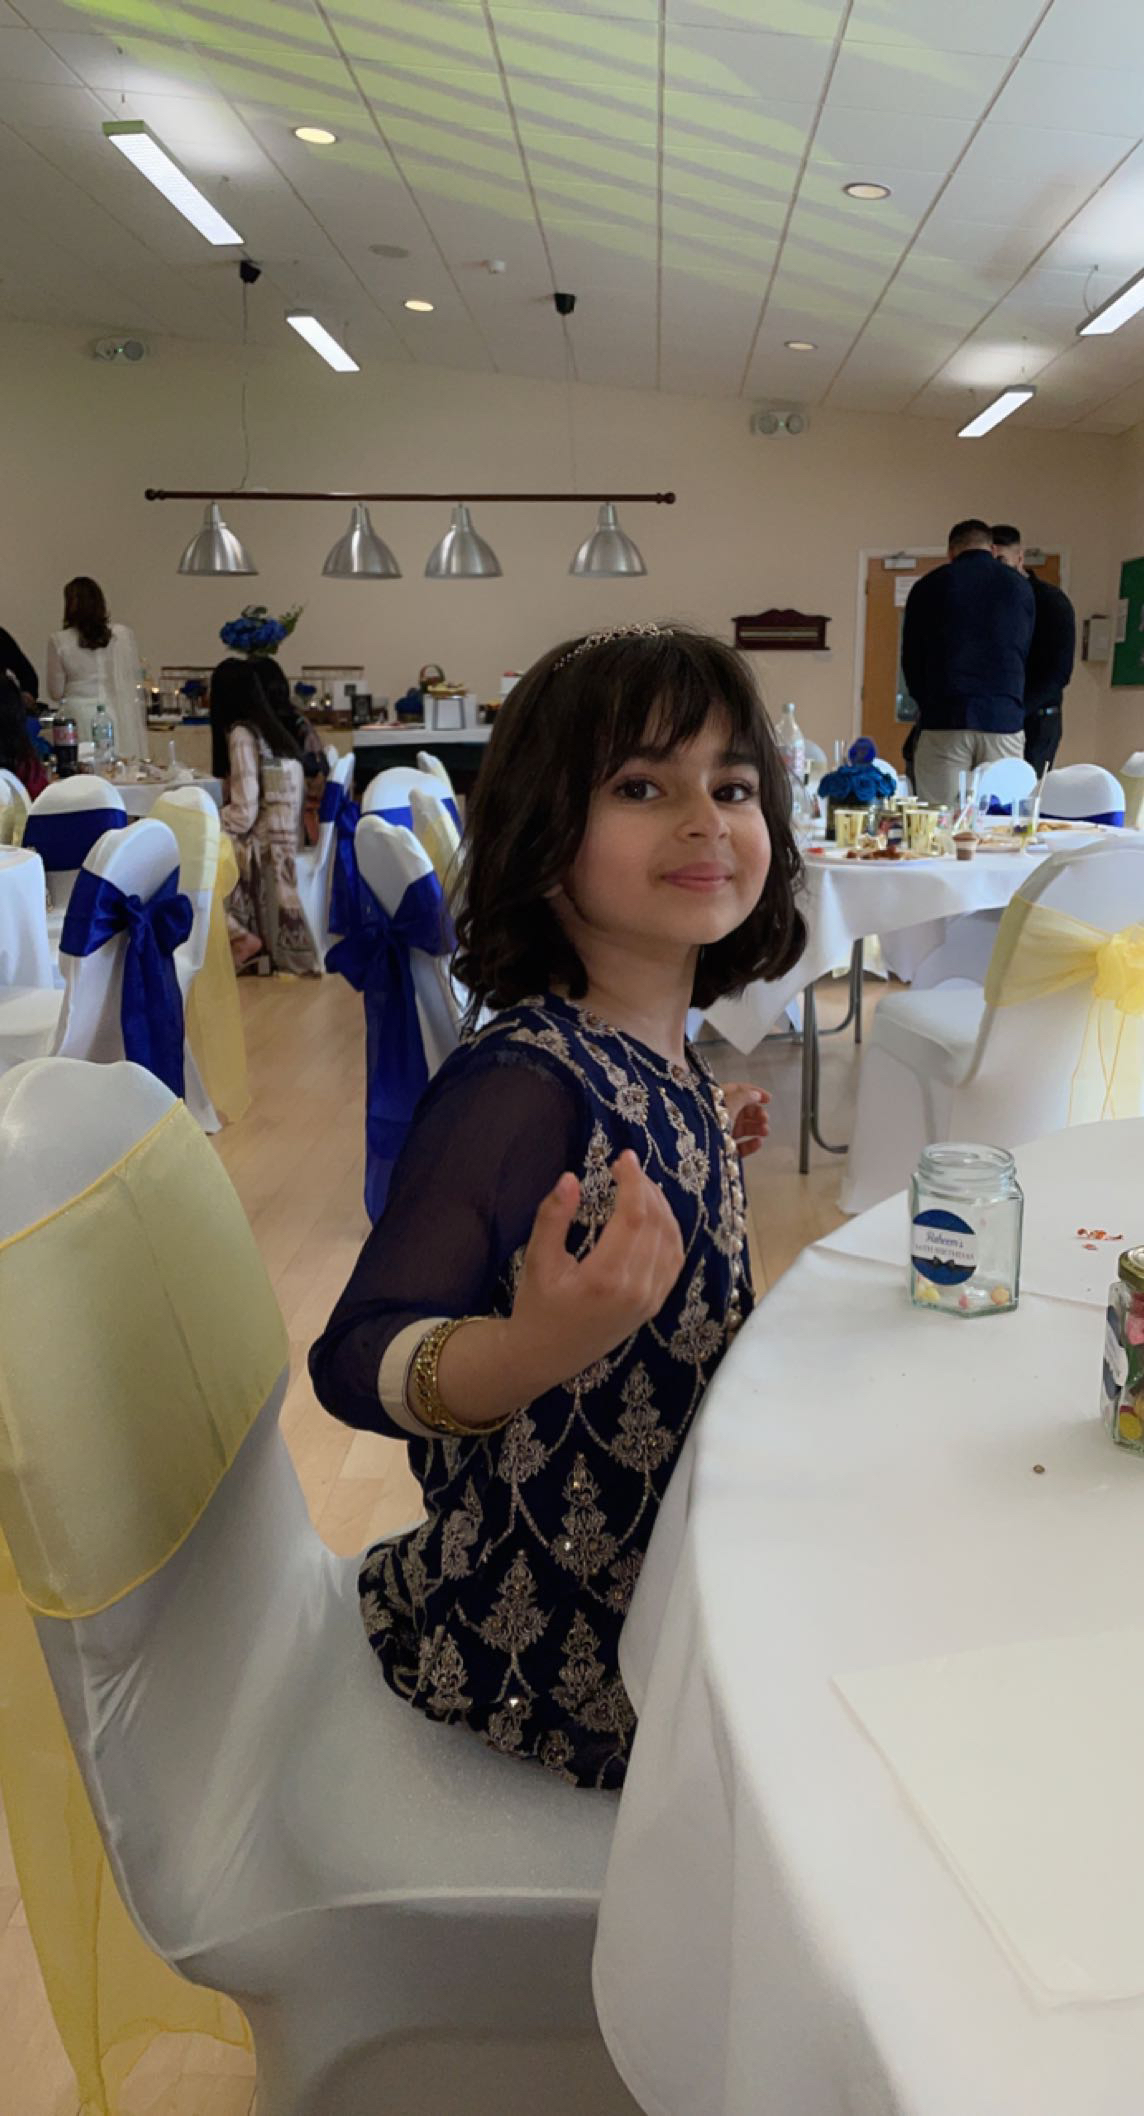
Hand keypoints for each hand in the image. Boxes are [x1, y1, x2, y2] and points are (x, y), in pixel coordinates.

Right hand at [508, 1150, 684, 1396]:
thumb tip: (570, 1178)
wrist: (545, 1356)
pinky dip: (670, 1231)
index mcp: (606, 1277)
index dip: (633, 1181)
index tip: (622, 1158)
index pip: (634, 1216)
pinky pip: (674, 1260)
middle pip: (656, 1224)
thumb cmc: (537, 1307)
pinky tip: (654, 1215)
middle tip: (627, 1166)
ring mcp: (650, 1299)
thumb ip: (553, 1218)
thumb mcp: (537, 1261)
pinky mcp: (654, 1305)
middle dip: (646, 1188)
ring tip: (639, 1185)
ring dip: (661, 1206)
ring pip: (671, 1240)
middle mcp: (636, 1289)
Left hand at [722, 1083, 769, 1157]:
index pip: (738, 1091)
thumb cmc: (715, 1117)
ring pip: (744, 1129)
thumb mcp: (730, 1103)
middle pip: (744, 1111)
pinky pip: (741, 1147)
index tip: (769, 1099)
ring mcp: (723, 1133)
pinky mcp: (725, 1150)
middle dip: (757, 1113)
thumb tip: (756, 1094)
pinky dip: (751, 1145)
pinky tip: (758, 1142)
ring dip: (757, 1128)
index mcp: (719, 1099)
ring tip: (765, 1131)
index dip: (754, 1093)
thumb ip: (745, 1097)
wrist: (699, 1143)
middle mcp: (721, 1115)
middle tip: (765, 1118)